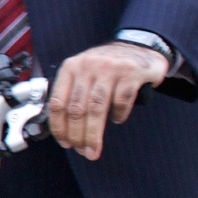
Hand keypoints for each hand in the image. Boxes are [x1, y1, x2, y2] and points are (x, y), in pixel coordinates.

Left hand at [45, 41, 169, 160]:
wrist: (140, 45)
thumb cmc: (107, 65)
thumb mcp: (83, 72)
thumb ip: (72, 93)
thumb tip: (63, 129)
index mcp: (70, 67)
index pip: (57, 102)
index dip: (59, 127)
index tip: (64, 143)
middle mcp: (87, 66)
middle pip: (76, 108)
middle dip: (77, 135)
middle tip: (82, 151)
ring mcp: (110, 68)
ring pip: (96, 108)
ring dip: (94, 134)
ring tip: (94, 149)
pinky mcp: (131, 73)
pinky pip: (121, 101)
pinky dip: (118, 115)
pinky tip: (117, 120)